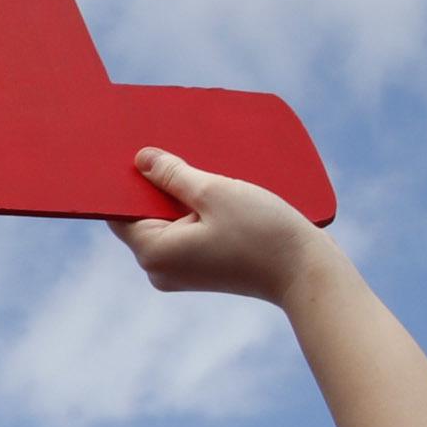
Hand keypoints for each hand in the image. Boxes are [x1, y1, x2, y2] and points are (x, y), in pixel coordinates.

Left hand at [109, 147, 337, 303]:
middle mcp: (158, 268)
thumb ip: (172, 174)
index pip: (119, 211)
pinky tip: (216, 192)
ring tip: (202, 172)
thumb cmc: (263, 233)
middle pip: (143, 216)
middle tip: (172, 153)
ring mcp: (180, 272)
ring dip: (181, 196)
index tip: (133, 153)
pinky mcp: (202, 270)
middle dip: (157, 186)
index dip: (126, 181)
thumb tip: (141, 160)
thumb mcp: (214, 192)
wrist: (307, 273)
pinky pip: (188, 233)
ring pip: (168, 222)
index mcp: (152, 252)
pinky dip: (196, 212)